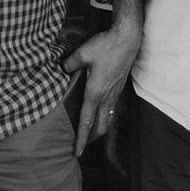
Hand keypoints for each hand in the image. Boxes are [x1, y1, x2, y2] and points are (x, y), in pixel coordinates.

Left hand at [63, 0, 140, 157]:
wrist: (127, 39)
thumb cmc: (105, 45)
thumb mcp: (82, 53)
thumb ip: (69, 64)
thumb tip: (62, 69)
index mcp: (95, 92)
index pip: (86, 121)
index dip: (81, 138)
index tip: (77, 152)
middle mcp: (106, 97)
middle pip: (100, 126)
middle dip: (91, 139)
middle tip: (81, 145)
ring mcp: (115, 93)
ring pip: (107, 119)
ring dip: (99, 128)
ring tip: (89, 133)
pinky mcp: (119, 87)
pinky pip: (111, 108)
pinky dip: (105, 116)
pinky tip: (100, 112)